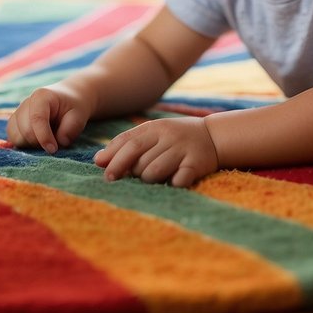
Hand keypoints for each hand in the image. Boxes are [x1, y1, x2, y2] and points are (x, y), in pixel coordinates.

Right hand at [6, 84, 94, 153]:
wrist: (67, 100)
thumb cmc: (73, 107)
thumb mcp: (79, 115)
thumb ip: (70, 129)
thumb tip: (60, 142)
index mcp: (41, 97)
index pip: (36, 118)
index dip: (43, 137)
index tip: (53, 149)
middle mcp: (26, 103)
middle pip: (24, 130)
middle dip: (39, 143)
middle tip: (54, 145)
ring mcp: (18, 112)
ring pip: (16, 136)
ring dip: (30, 145)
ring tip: (46, 141)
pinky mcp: (15, 123)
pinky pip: (12, 138)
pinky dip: (24, 144)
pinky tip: (37, 142)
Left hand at [93, 116, 217, 187]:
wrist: (214, 136)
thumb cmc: (175, 138)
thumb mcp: (153, 134)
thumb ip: (127, 144)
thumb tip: (97, 160)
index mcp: (155, 127)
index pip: (128, 142)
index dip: (113, 158)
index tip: (104, 173)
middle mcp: (168, 136)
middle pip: (139, 158)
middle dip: (126, 171)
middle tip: (120, 180)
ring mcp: (183, 150)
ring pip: (154, 171)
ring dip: (148, 180)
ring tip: (151, 179)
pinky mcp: (196, 164)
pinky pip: (177, 180)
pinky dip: (171, 185)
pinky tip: (171, 183)